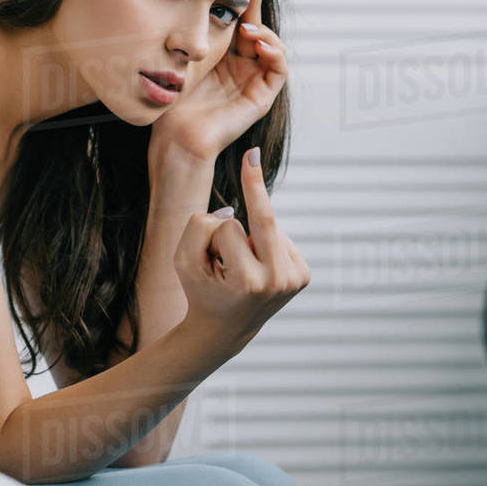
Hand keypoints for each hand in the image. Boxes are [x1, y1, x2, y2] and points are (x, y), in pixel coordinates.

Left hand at [150, 0, 287, 161]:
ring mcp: (253, 82)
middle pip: (259, 30)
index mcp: (224, 57)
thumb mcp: (185, 57)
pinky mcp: (261, 98)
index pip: (242, 23)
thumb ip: (197, 34)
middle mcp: (241, 68)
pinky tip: (260, 46)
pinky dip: (276, 54)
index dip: (248, 1)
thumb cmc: (173, 100)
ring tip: (248, 30)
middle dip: (257, 9)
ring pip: (274, 47)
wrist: (176, 135)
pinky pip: (279, 70)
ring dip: (266, 33)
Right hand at [174, 147, 309, 348]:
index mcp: (248, 281)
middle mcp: (277, 281)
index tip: (250, 156)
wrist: (224, 329)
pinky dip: (264, 243)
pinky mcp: (303, 276)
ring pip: (269, 228)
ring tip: (239, 266)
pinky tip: (256, 264)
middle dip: (252, 191)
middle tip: (251, 155)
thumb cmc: (200, 290)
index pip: (230, 228)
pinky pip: (280, 237)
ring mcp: (294, 280)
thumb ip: (198, 227)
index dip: (213, 231)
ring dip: (249, 236)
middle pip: (263, 219)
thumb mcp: (183, 260)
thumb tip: (233, 211)